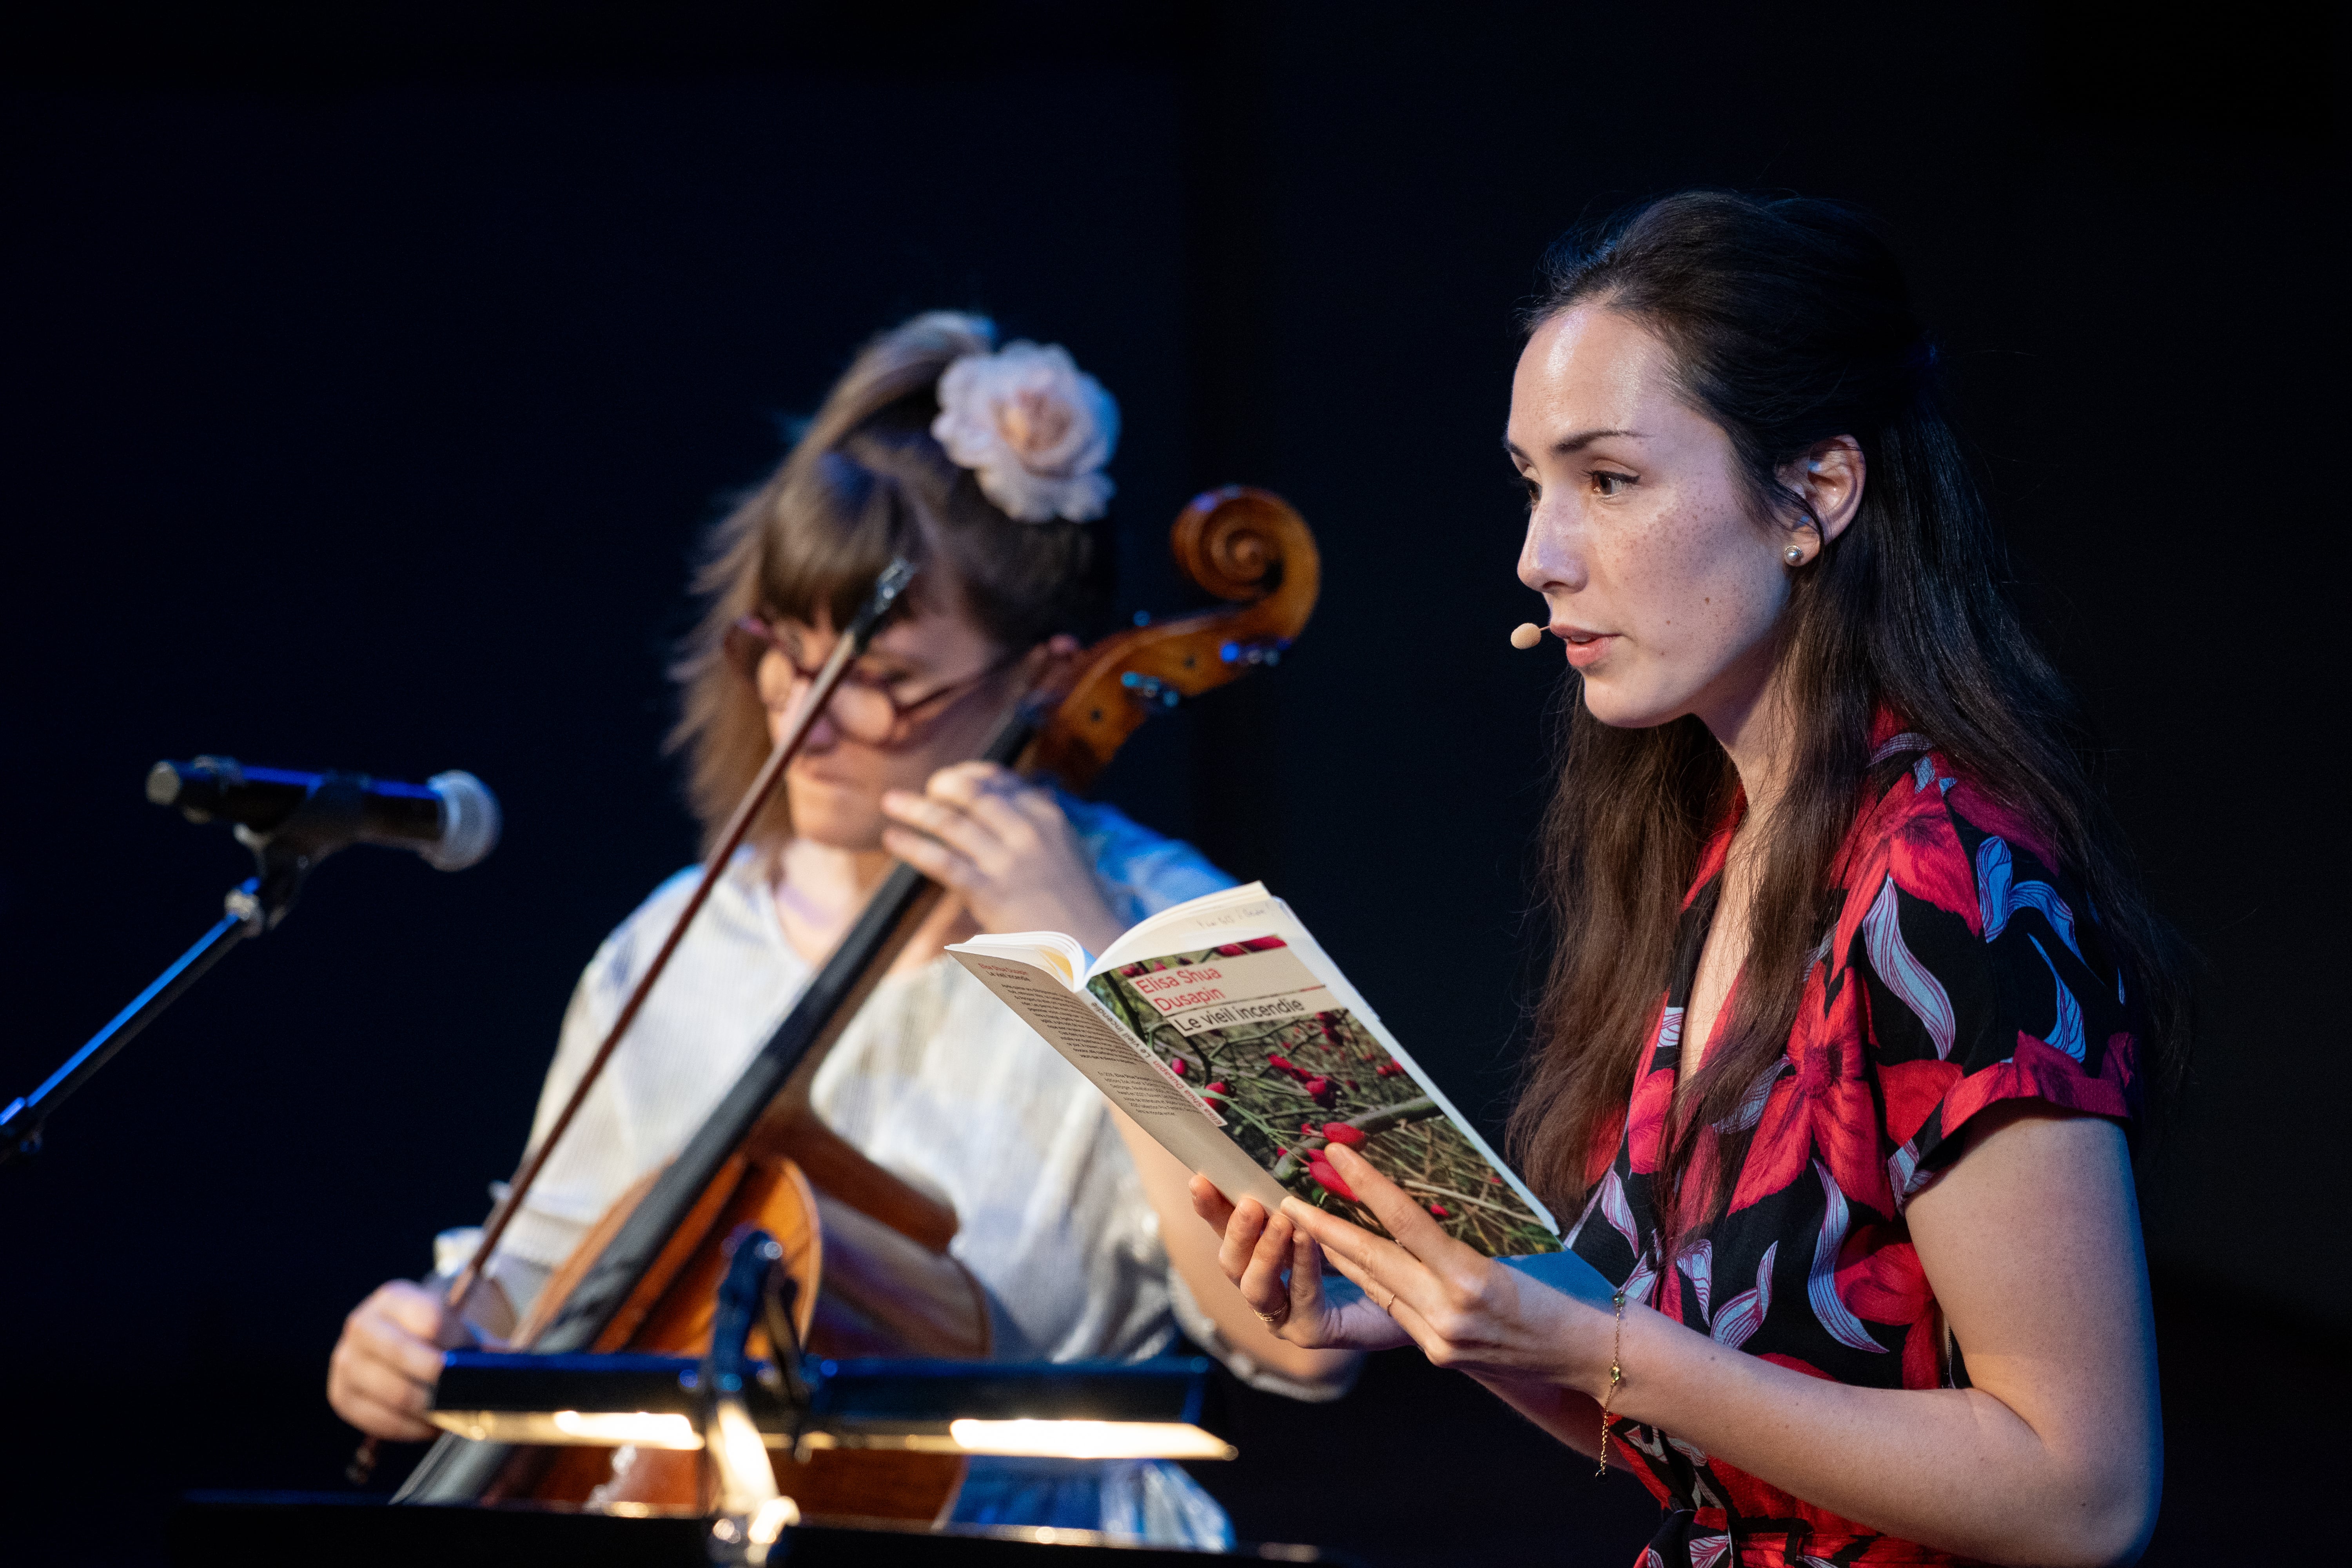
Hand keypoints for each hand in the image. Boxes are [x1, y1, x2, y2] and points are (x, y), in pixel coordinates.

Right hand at [327, 1280, 484, 1440]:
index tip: (476, 1361)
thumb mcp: (454, 1328)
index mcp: (393, 1297)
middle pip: (406, 1355)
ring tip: (452, 1413)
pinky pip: (378, 1420)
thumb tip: (509, 1362)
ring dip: (430, 1409)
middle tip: (466, 1395)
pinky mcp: (340, 1395)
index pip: (430, 1318)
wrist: (395, 1343)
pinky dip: (410, 1428)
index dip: (458, 1343)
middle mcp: (362, 1325)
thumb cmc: (432, 1336)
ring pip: (394, 1392)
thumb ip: (480, 1343)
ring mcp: (345, 1361)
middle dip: (442, 1380)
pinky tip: (430, 1426)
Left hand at [879, 761, 1124, 952]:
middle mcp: (1027, 830)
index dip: (968, 773)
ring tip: (890, 802)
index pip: (1001, 779)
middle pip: (970, 793)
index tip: (951, 776)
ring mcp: (1006, 860)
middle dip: (941, 785)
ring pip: (949, 821)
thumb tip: (1012, 799)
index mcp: (1047, 816)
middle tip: (923, 790)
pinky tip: (893, 839)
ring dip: (914, 808)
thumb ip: (1037, 824)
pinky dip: (911, 846)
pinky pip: (940, 860)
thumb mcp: (1065, 850)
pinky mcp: (987, 890)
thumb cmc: (1075, 903)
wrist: (1089, 947)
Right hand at [1188, 1175, 1411, 1350]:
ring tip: (1281, 1219)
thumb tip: (1302, 1148)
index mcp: (1267, 1252)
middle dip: (1231, 1229)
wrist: (1424, 1296)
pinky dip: (1300, 1268)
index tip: (1202, 1177)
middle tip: (1248, 1201)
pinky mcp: (1312, 1332)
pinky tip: (1308, 1239)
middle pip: (1230, 1261)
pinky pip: (1298, 1301)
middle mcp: (1269, 1285)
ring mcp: (1285, 1314)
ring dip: (1263, 1251)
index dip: (1212, 1206)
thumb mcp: (1339, 1211)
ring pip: (1253, 1287)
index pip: (1229, 1229)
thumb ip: (1314, 1190)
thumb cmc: (1382, 1248)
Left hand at [1263, 1144, 1608, 1384]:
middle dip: (1327, 1229)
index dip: (1368, 1186)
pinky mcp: (1438, 1354)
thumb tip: (1409, 1201)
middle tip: (1290, 1201)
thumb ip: (1456, 1237)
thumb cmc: (1557, 1289)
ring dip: (1339, 1255)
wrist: (1584, 1353)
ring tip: (1306, 1224)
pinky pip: (1393, 1308)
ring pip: (1377, 1286)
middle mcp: (1450, 1312)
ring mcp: (1440, 1338)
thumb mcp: (1511, 1252)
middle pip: (1376, 1260)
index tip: (1337, 1155)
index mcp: (1472, 1278)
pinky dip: (1370, 1282)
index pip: (1407, 1223)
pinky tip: (1348, 1261)